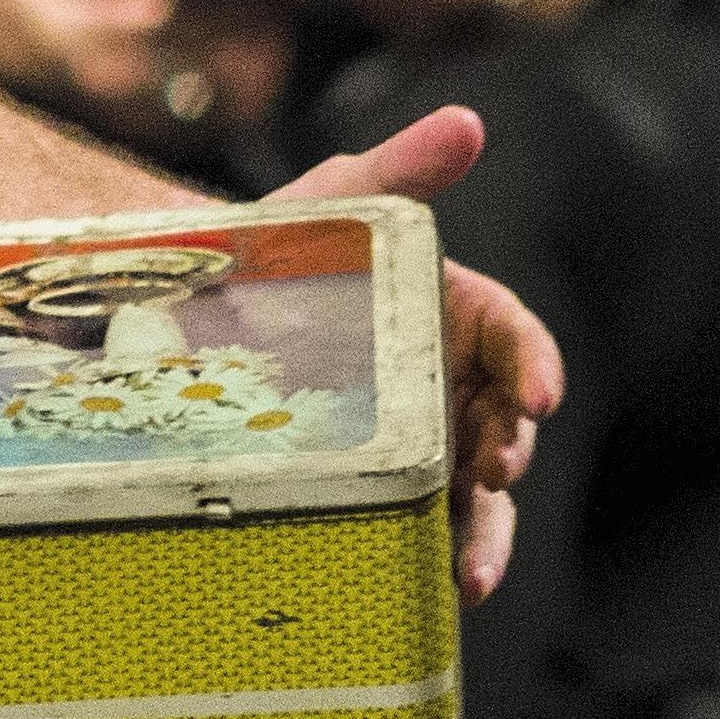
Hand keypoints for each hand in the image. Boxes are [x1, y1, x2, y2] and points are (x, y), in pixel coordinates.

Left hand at [264, 104, 560, 602]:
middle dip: (510, 451)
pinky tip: (431, 594)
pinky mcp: (376, 494)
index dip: (534, 365)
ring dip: (484, 535)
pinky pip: (415, 532)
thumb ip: (399, 168)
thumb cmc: (273, 249)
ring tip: (474, 573)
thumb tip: (468, 123)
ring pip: (472, 496)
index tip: (539, 394)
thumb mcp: (332, 202)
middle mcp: (445, 386)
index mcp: (451, 314)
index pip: (512, 338)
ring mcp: (415, 446)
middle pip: (502, 424)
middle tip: (498, 469)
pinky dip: (431, 564)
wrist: (180, 321)